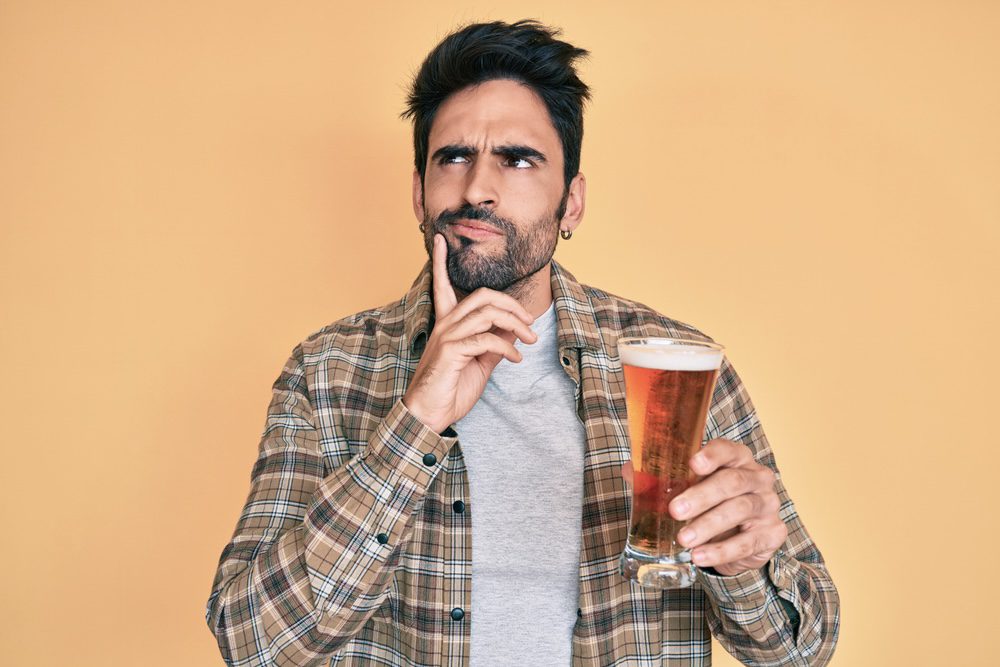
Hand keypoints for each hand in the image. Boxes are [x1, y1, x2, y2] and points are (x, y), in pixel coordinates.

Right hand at [402, 234, 537, 432]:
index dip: (439, 262)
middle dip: (512, 304)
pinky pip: (486, 340)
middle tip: (530, 321)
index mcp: (447, 324)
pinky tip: (516, 357)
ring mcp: (447, 337)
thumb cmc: (451, 389)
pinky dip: (508, 347)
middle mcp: (445, 325)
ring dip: (516, 324)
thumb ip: (495, 342)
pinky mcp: (451, 352)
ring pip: (487, 313)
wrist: (430, 416)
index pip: (442, 285)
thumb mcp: (480, 363)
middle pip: (482, 296)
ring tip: (531, 339)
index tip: (439, 239)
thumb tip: (517, 328)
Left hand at [621, 439, 785, 575]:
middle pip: (731, 482)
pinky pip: (747, 543)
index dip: (711, 455)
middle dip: (701, 496)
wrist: (742, 537)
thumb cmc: (713, 502)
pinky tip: (700, 557)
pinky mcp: (772, 533)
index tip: (693, 463)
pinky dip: (721, 551)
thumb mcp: (691, 487)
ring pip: (740, 510)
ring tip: (683, 539)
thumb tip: (629, 470)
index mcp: (736, 458)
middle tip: (675, 510)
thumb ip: (662, 477)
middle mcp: (757, 477)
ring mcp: (768, 504)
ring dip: (708, 526)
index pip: (727, 449)